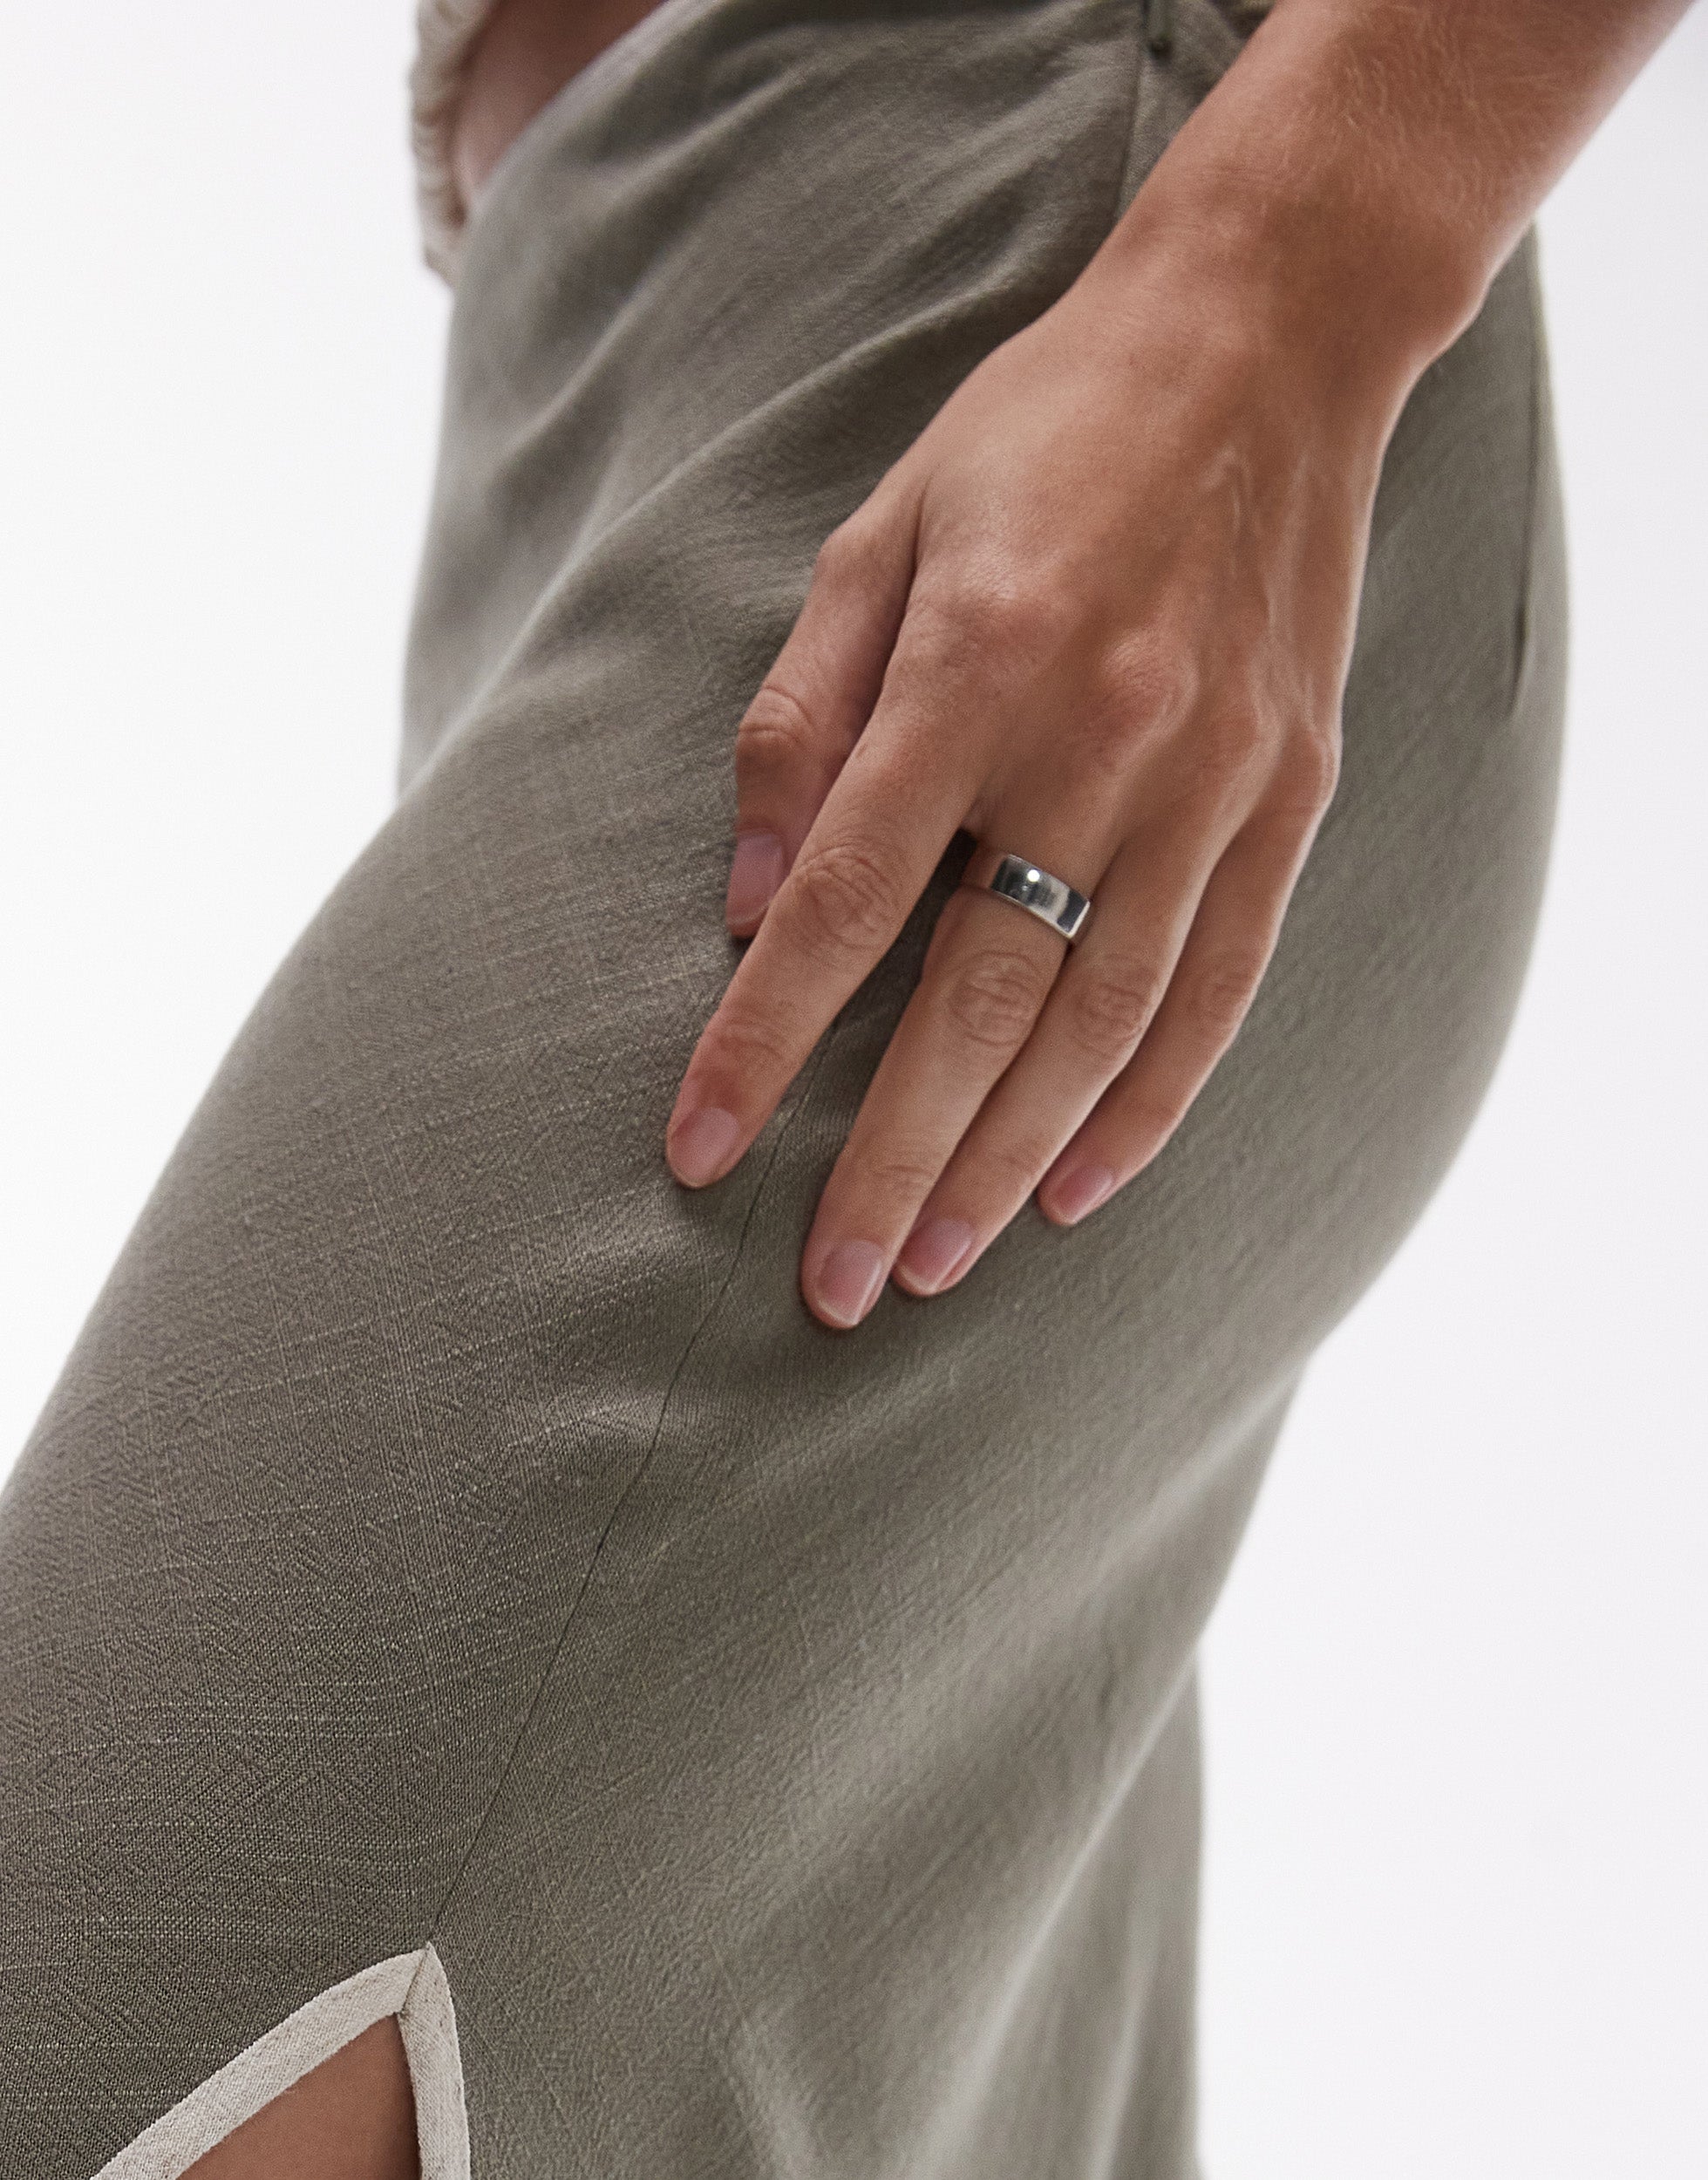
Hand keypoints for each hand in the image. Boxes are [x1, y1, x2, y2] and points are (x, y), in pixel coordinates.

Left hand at [664, 222, 1404, 1329]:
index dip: (764, 1041)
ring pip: (1100, 1024)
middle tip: (828, 1286)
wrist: (1260, 345)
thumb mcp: (878, 535)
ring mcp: (1212, 784)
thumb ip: (803, 722)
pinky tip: (1081, 1190)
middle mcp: (1101, 744)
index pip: (848, 904)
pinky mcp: (1286, 802)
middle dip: (892, 1159)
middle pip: (978, 1003)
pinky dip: (1149, 1105)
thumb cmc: (1039, 434)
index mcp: (979, 666)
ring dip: (1011, 1161)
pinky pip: (1217, 991)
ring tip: (932, 1262)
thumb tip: (752, 906)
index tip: (700, 1151)